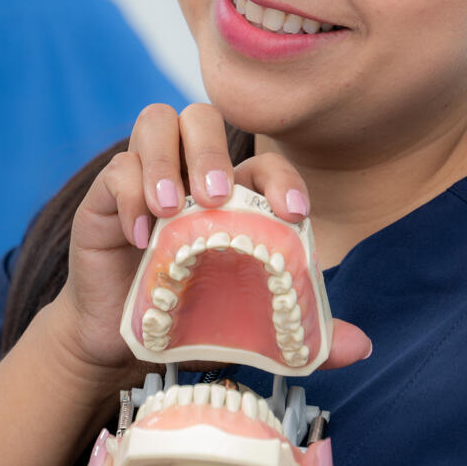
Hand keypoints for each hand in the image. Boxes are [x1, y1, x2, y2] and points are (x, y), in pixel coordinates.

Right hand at [52, 102, 370, 378]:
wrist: (125, 347)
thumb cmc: (193, 323)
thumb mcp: (251, 329)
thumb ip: (301, 334)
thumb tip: (362, 347)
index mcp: (235, 194)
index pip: (263, 162)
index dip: (282, 177)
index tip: (293, 213)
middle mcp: (189, 172)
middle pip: (202, 118)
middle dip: (213, 150)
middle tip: (217, 197)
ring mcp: (145, 178)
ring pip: (156, 122)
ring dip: (166, 159)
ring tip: (172, 208)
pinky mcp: (104, 198)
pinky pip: (116, 168)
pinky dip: (129, 193)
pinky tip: (139, 235)